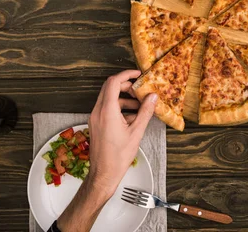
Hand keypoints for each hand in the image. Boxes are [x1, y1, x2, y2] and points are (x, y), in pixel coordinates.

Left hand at [88, 70, 157, 195]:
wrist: (103, 174)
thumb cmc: (118, 156)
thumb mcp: (136, 132)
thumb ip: (145, 112)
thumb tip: (153, 97)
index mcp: (107, 111)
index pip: (113, 82)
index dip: (126, 74)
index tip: (138, 74)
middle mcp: (97, 111)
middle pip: (110, 87)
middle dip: (126, 85)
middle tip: (140, 90)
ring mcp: (95, 117)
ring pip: (108, 98)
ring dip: (124, 97)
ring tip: (140, 106)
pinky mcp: (96, 123)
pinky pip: (107, 108)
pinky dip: (119, 107)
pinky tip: (132, 117)